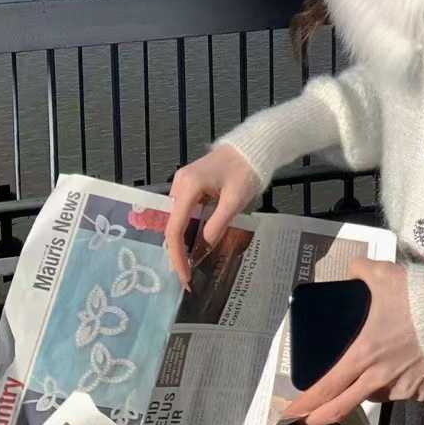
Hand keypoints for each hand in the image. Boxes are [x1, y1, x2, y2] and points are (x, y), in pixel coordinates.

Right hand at [165, 145, 261, 288]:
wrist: (251, 148)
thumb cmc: (246, 170)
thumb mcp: (235, 200)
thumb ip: (218, 223)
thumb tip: (203, 246)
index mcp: (188, 186)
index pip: (175, 228)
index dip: (177, 255)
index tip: (184, 276)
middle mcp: (179, 184)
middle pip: (171, 225)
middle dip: (177, 252)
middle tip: (187, 277)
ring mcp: (182, 184)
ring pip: (176, 220)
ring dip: (181, 243)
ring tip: (188, 266)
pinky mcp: (190, 186)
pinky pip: (183, 213)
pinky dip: (187, 231)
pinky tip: (192, 245)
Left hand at [281, 256, 423, 424]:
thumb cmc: (417, 294)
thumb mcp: (382, 274)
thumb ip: (361, 271)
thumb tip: (352, 269)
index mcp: (363, 353)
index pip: (327, 386)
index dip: (306, 403)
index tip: (291, 414)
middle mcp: (380, 377)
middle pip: (344, 406)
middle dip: (322, 416)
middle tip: (310, 421)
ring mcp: (404, 386)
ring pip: (377, 395)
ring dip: (368, 389)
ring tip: (371, 373)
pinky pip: (406, 392)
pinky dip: (401, 385)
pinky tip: (404, 369)